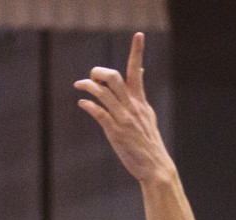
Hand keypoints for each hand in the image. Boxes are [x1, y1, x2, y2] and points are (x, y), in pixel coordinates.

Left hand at [74, 34, 173, 183]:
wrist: (156, 167)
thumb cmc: (148, 142)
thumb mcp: (148, 114)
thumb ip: (140, 93)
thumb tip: (140, 70)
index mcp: (141, 102)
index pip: (137, 71)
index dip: (137, 51)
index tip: (139, 35)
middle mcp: (132, 107)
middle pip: (114, 78)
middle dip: (99, 72)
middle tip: (92, 75)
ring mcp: (123, 119)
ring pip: (103, 93)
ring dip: (88, 86)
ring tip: (79, 85)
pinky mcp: (115, 132)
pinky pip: (98, 113)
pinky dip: (88, 105)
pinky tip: (82, 104)